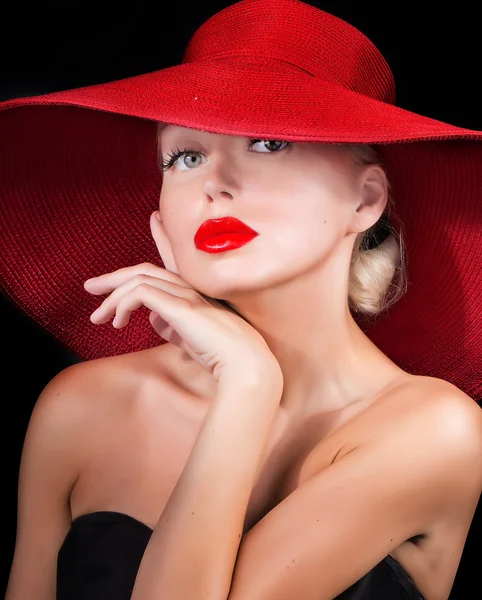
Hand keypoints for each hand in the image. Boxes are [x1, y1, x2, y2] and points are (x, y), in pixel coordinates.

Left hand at [84, 212, 281, 384]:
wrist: (243, 362)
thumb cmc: (219, 352)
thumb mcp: (187, 336)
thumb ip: (169, 324)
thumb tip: (150, 318)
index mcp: (194, 290)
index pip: (173, 258)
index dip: (162, 237)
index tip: (154, 219)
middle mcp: (190, 285)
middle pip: (144, 269)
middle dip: (113, 277)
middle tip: (90, 287)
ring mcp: (185, 293)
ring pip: (138, 279)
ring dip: (111, 297)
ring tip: (97, 317)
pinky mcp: (179, 305)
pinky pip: (140, 293)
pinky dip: (122, 304)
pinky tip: (118, 321)